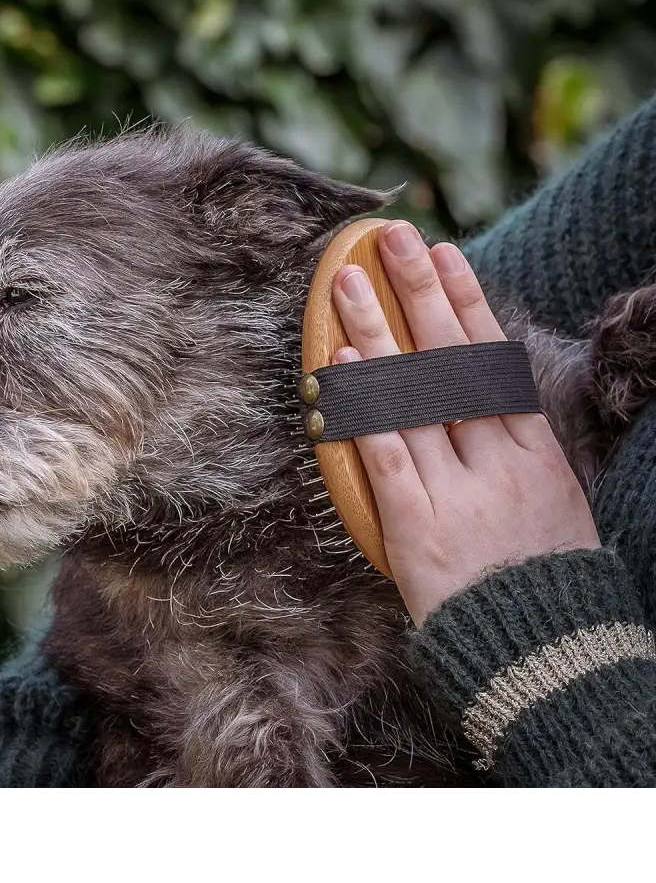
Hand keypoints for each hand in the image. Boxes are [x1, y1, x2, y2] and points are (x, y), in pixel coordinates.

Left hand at [331, 221, 600, 625]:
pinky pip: (383, 453)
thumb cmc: (542, 577)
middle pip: (451, 358)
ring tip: (346, 282)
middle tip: (391, 236)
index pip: (492, 357)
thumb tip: (481, 392)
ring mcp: (456, 489)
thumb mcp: (549, 500)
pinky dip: (362, 406)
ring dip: (375, 332)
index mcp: (533, 449)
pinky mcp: (416, 524)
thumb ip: (513, 445)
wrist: (541, 653)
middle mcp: (496, 458)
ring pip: (410, 394)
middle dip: (418, 291)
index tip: (445, 254)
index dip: (466, 301)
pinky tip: (341, 361)